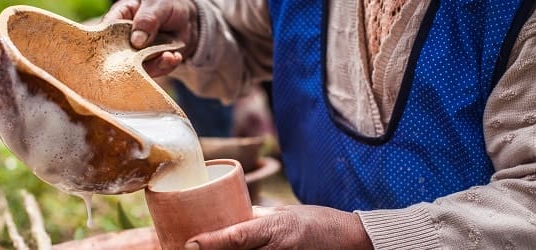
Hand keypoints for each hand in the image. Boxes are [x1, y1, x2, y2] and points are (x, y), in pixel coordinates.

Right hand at [103, 0, 198, 76]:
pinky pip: (156, 70)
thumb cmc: (165, 4)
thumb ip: (147, 19)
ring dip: (156, 65)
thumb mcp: (157, 5)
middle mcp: (124, 40)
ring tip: (169, 56)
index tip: (120, 54)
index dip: (108, 45)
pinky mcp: (151, 63)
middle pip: (120, 57)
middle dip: (136, 62)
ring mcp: (137, 54)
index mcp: (119, 19)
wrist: (186, 18)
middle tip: (153, 57)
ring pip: (139, 67)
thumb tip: (136, 41)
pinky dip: (167, 66)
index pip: (106, 32)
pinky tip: (175, 57)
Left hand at [185, 205, 372, 248]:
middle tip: (191, 248)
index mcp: (274, 228)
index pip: (237, 236)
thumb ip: (255, 218)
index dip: (212, 242)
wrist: (350, 239)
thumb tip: (227, 218)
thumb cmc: (317, 223)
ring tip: (205, 248)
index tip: (190, 243)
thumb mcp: (283, 214)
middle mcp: (277, 248)